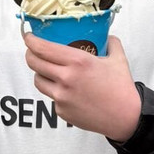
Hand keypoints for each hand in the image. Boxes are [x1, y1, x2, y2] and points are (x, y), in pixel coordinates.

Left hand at [24, 34, 140, 140]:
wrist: (125, 117)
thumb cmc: (122, 89)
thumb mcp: (118, 59)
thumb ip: (111, 43)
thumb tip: (107, 36)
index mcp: (78, 62)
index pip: (42, 48)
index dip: (31, 40)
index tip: (29, 36)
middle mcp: (66, 78)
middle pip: (34, 62)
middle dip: (30, 54)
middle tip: (34, 50)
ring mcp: (61, 97)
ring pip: (38, 80)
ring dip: (40, 73)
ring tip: (49, 70)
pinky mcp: (61, 111)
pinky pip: (51, 97)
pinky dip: (55, 91)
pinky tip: (67, 90)